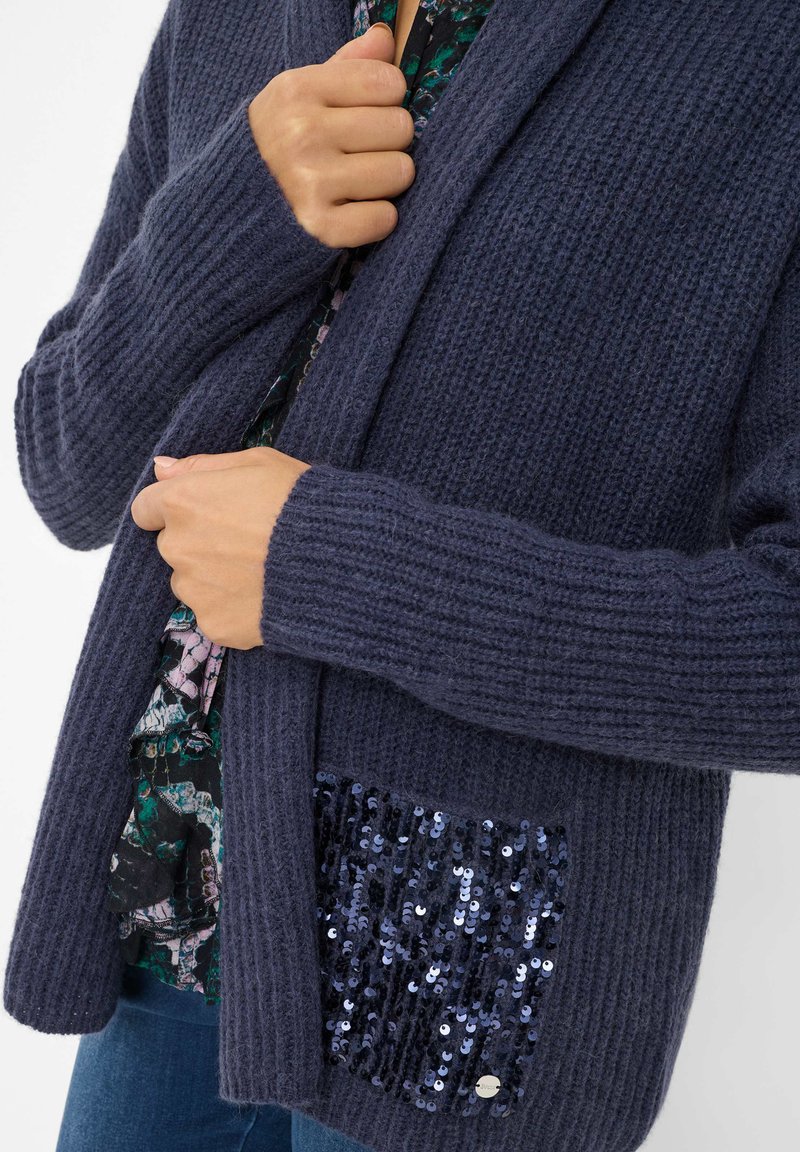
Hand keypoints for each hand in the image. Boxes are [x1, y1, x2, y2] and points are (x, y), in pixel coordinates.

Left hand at [130, 447, 309, 649]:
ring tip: (258, 570)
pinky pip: (214, 613)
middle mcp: (178, 547)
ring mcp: (194, 590)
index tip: (199, 513)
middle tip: (244, 541)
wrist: (336, 560)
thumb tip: (161, 469)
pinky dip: (232, 607)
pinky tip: (263, 594)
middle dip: (198, 543)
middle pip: (172, 547)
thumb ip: (202, 466)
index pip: (146, 509)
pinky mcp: (214, 623)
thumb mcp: (257, 463)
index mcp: (183, 502)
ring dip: (212, 577)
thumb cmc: (300, 502)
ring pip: (190, 583)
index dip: (171, 510)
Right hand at [248, 23, 415, 247]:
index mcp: (298, 90)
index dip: (387, 100)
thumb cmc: (280, 141)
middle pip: (400, 128)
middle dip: (390, 141)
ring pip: (399, 172)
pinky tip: (354, 210)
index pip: (388, 83)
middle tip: (363, 152)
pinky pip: (385, 218)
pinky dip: (377, 218)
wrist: (233, 202)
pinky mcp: (319, 227)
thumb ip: (346, 65)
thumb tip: (385, 38)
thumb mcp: (301, 93)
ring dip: (387, 182)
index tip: (366, 113)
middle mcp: (302, 133)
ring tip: (359, 181)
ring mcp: (310, 182)